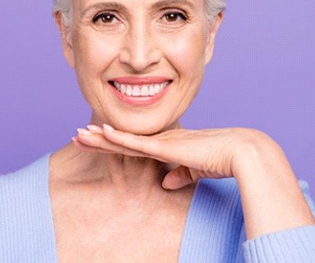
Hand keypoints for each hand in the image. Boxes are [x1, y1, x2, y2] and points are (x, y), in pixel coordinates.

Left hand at [74, 125, 262, 188]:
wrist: (238, 152)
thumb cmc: (219, 159)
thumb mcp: (194, 170)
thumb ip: (179, 174)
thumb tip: (166, 182)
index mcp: (165, 144)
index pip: (131, 144)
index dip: (112, 142)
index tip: (95, 140)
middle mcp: (159, 140)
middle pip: (122, 139)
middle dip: (98, 138)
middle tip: (78, 136)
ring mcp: (161, 141)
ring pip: (123, 139)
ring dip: (100, 138)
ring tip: (79, 135)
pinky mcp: (165, 146)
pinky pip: (137, 142)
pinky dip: (118, 138)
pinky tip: (102, 132)